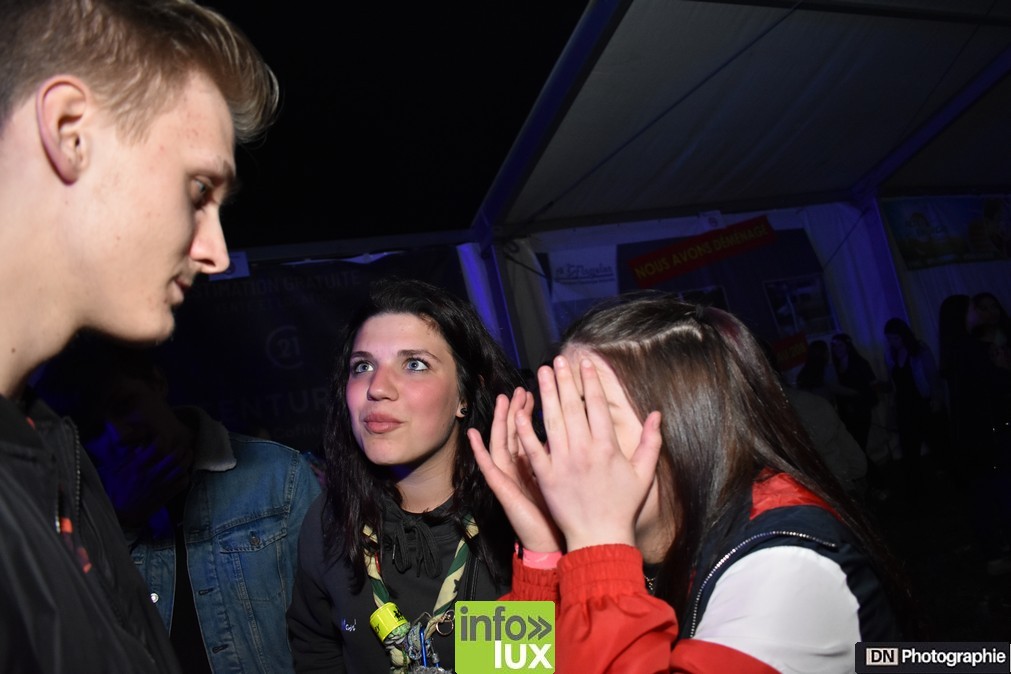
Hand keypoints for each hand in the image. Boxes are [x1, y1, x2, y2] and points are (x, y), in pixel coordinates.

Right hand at [87, 421, 191, 529]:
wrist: (119, 513)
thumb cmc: (116, 489)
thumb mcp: (116, 469)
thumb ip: (128, 455)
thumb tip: (140, 443)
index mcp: (138, 467)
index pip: (156, 447)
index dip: (161, 439)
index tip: (161, 437)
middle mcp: (152, 475)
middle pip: (174, 457)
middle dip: (180, 447)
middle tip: (181, 444)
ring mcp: (161, 486)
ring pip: (181, 469)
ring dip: (187, 459)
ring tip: (187, 453)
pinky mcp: (166, 495)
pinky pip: (182, 483)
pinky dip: (185, 475)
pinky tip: (183, 471)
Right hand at [468, 388, 562, 552]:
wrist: (554, 544)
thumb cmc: (565, 513)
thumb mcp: (570, 478)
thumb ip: (572, 456)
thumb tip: (586, 433)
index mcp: (537, 464)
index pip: (533, 431)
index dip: (536, 410)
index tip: (542, 389)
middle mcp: (521, 469)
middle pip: (516, 432)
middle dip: (519, 408)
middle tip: (523, 387)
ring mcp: (510, 478)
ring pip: (501, 443)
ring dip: (501, 421)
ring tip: (503, 399)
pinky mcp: (503, 491)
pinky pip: (488, 468)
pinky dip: (479, 452)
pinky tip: (472, 435)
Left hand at [515, 356, 661, 552]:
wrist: (600, 537)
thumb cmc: (623, 506)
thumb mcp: (643, 474)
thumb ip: (651, 442)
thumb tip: (657, 414)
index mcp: (608, 447)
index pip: (596, 406)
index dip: (590, 383)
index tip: (584, 364)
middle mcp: (585, 451)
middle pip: (572, 408)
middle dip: (564, 381)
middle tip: (557, 360)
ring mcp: (563, 463)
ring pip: (552, 421)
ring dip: (546, 395)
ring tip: (542, 374)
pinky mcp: (546, 476)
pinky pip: (533, 449)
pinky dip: (526, 430)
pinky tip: (520, 411)